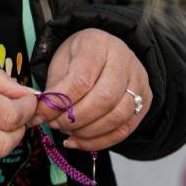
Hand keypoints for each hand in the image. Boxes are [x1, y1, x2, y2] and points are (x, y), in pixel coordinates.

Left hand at [33, 28, 152, 151]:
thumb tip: (40, 116)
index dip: (60, 102)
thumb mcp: (62, 62)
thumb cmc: (80, 57)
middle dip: (75, 119)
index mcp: (98, 44)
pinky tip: (79, 140)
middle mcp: (124, 60)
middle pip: (104, 99)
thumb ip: (54, 88)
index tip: (42, 113)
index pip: (82, 79)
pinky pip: (124, 129)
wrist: (106, 51)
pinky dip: (99, 141)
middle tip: (56, 125)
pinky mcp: (144, 101)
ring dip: (87, 132)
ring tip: (68, 132)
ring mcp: (138, 81)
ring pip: (117, 117)